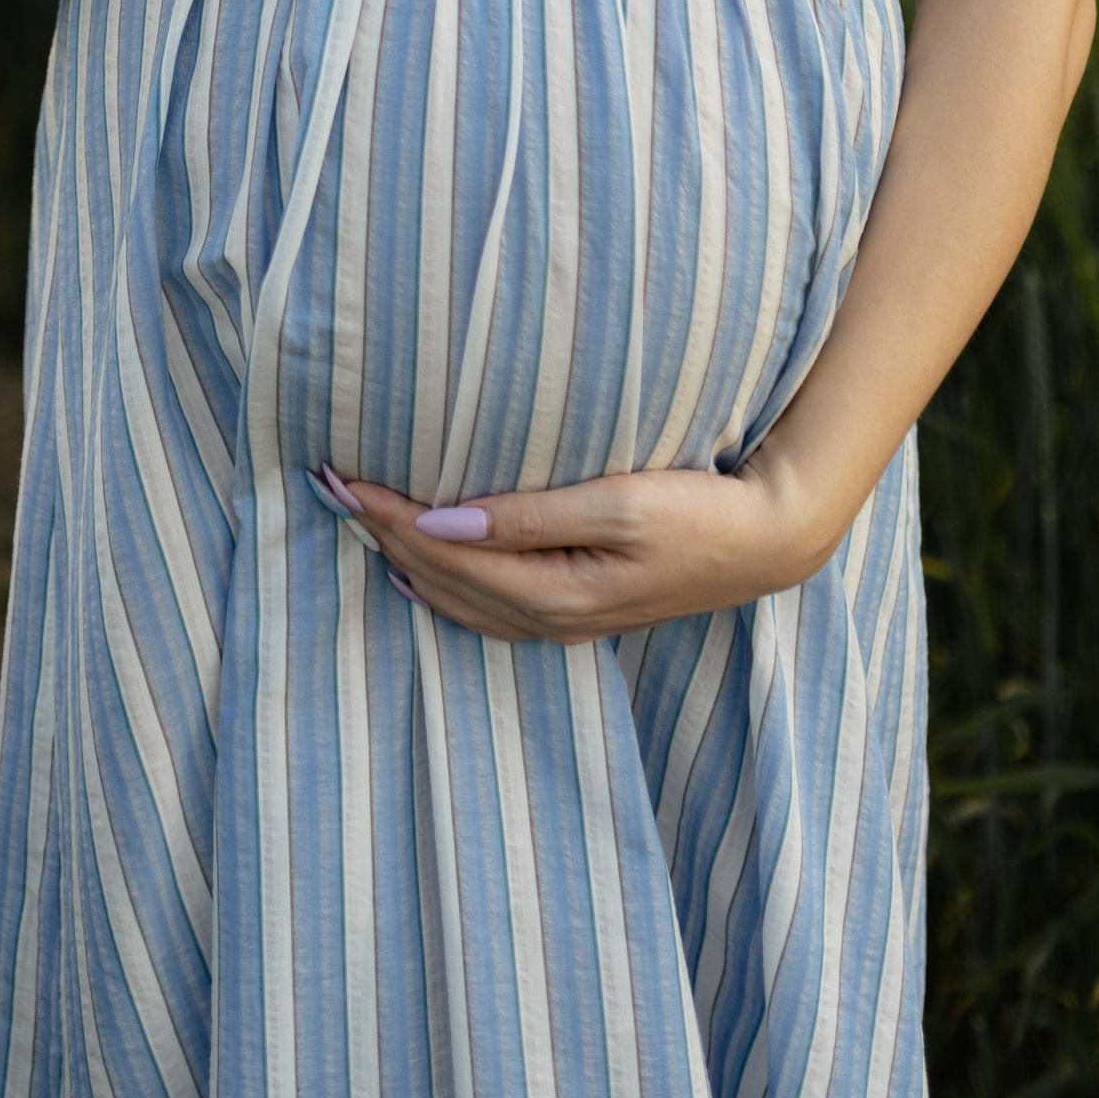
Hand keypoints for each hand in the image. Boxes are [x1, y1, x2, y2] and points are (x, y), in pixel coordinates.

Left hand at [326, 449, 830, 641]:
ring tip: (357, 523)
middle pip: (438, 580)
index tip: (339, 476)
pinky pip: (487, 609)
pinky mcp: (579, 610)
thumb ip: (526, 518)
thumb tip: (440, 523)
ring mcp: (564, 621)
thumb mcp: (615, 504)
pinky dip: (442, 588)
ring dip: (403, 561)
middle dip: (380, 535)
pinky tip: (420, 573)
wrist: (770, 541)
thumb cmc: (699, 511)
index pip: (441, 553)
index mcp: (550, 592)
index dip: (385, 516)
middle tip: (328, 487)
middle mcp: (547, 617)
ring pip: (456, 600)